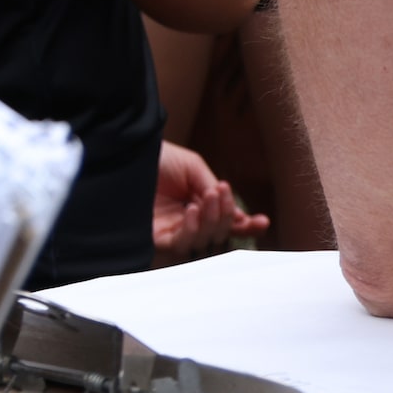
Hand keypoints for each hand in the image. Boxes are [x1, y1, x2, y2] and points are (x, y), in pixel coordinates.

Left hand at [152, 140, 268, 259]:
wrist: (129, 150)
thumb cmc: (159, 156)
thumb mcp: (193, 167)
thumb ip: (213, 189)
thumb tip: (237, 216)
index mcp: (198, 205)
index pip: (225, 223)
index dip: (245, 225)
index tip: (263, 221)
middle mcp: (187, 221)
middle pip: (217, 234)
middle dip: (225, 216)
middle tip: (220, 194)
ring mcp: (171, 230)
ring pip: (202, 241)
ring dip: (210, 221)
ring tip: (207, 198)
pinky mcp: (155, 237)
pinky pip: (179, 243)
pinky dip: (191, 229)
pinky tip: (192, 210)